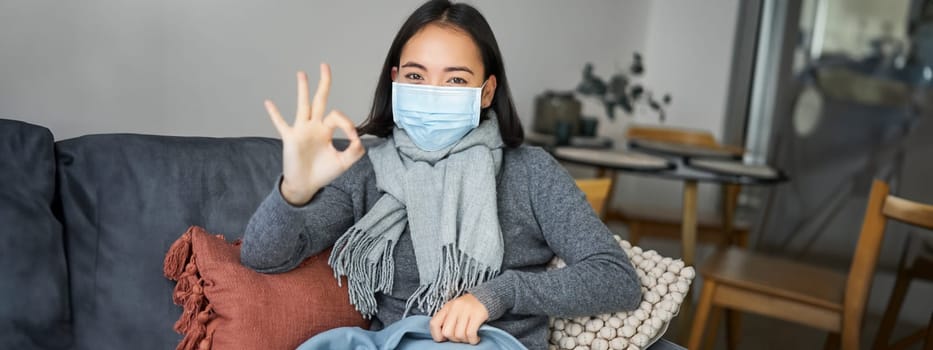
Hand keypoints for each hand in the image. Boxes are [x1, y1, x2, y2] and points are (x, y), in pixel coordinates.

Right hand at [264, 63, 364, 205]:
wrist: (306, 185)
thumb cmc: (323, 173)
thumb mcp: (344, 162)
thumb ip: (355, 151)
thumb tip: (358, 138)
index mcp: (326, 130)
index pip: (337, 116)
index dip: (347, 123)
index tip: (353, 137)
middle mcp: (314, 126)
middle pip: (320, 100)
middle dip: (324, 83)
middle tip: (325, 65)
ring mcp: (301, 131)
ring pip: (303, 106)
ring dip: (302, 89)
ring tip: (302, 73)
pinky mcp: (290, 138)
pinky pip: (281, 124)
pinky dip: (274, 114)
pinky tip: (268, 102)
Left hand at [429, 293, 488, 344]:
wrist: (488, 297)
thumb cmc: (469, 308)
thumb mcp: (455, 310)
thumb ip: (447, 320)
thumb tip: (443, 337)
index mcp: (447, 307)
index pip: (434, 323)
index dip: (437, 335)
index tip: (444, 339)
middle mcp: (455, 307)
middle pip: (447, 332)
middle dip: (454, 339)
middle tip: (461, 338)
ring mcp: (466, 310)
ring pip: (459, 334)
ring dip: (465, 340)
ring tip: (469, 337)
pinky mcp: (478, 314)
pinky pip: (470, 333)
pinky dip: (473, 340)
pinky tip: (476, 338)